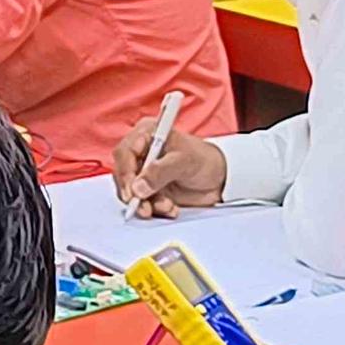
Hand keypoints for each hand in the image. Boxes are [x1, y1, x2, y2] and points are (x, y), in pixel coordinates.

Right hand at [109, 121, 225, 217]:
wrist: (221, 179)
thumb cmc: (204, 160)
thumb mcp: (184, 161)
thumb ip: (160, 172)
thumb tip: (138, 187)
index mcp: (146, 134)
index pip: (124, 152)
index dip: (125, 172)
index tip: (132, 191)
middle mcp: (142, 152)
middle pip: (123, 173)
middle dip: (133, 192)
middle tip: (143, 206)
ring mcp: (145, 172)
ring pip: (131, 190)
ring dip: (146, 203)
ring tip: (167, 206)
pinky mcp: (150, 189)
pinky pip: (143, 202)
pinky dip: (155, 209)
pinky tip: (171, 208)